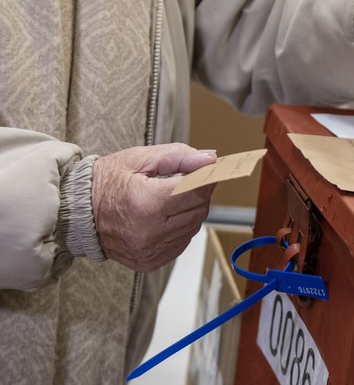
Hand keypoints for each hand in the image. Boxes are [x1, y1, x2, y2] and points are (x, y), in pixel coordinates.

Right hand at [92, 143, 217, 271]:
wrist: (76, 212)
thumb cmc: (106, 182)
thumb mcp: (140, 158)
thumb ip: (179, 157)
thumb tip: (210, 160)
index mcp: (147, 203)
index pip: (197, 192)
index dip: (206, 178)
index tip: (207, 170)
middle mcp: (149, 232)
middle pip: (199, 210)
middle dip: (198, 193)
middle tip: (184, 181)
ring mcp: (150, 251)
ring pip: (193, 227)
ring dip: (189, 211)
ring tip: (169, 199)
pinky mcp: (150, 262)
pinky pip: (181, 243)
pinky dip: (179, 229)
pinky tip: (163, 218)